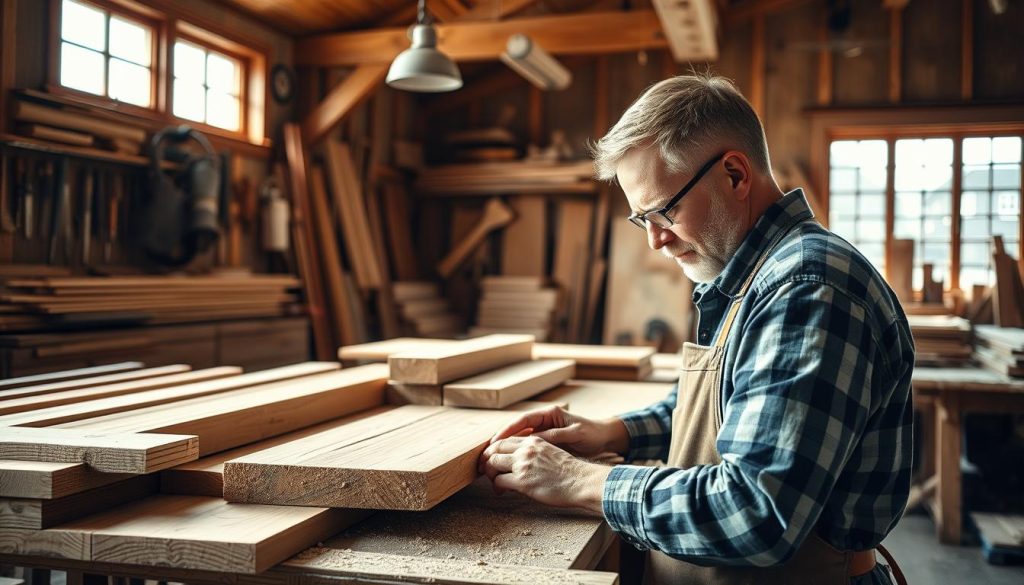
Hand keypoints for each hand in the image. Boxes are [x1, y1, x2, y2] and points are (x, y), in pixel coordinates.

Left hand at [480, 435, 611, 513]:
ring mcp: (523, 464)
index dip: (494, 448)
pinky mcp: (522, 481)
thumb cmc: (569, 471)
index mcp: (534, 440)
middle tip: (485, 469)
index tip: (491, 456)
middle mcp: (526, 449)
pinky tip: (501, 491)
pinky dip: (497, 486)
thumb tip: (520, 460)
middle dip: (487, 459)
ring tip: (494, 482)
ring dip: (490, 473)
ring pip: (493, 463)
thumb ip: (533, 452)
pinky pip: (499, 481)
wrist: (580, 481)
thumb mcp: (550, 452)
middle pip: (495, 449)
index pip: (505, 440)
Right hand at [488, 405, 629, 458]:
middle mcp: (544, 420)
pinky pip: (527, 447)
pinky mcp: (547, 442)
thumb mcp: (575, 434)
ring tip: (491, 461)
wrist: (605, 439)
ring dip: (506, 449)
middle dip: (500, 441)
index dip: (506, 430)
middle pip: (516, 429)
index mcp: (549, 414)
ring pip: (519, 439)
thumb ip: (555, 436)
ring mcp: (545, 431)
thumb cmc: (592, 434)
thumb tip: (535, 440)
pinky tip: (508, 465)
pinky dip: (517, 455)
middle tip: (486, 454)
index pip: (522, 420)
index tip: (494, 441)